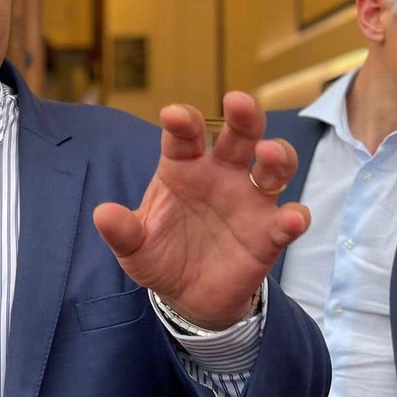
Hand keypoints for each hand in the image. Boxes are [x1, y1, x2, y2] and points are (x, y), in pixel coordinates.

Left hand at [93, 91, 310, 329]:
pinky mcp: (269, 233)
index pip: (184, 136)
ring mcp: (249, 201)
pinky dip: (294, 218)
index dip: (182, 121)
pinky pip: (286, 220)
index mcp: (182, 168)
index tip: (174, 115)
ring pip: (274, 167)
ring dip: (278, 156)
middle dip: (242, 116)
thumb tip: (102, 214)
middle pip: (238, 136)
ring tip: (269, 154)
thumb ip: (122, 230)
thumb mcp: (134, 247)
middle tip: (238, 101)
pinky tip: (292, 219)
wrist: (187, 295)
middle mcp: (220, 175)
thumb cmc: (159, 256)